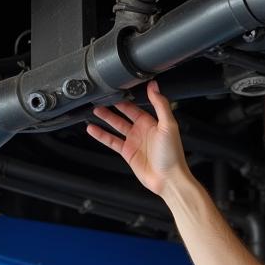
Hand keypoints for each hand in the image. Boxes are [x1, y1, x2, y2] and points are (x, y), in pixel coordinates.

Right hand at [86, 81, 188, 196]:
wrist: (168, 178)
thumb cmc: (173, 154)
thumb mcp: (168, 125)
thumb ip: (160, 104)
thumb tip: (154, 86)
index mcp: (153, 122)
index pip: (136, 106)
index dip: (126, 99)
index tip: (116, 90)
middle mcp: (142, 130)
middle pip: (124, 114)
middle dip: (113, 106)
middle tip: (102, 98)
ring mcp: (134, 141)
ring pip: (116, 126)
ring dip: (105, 118)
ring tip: (94, 110)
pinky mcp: (127, 152)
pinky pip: (111, 141)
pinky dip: (101, 135)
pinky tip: (92, 129)